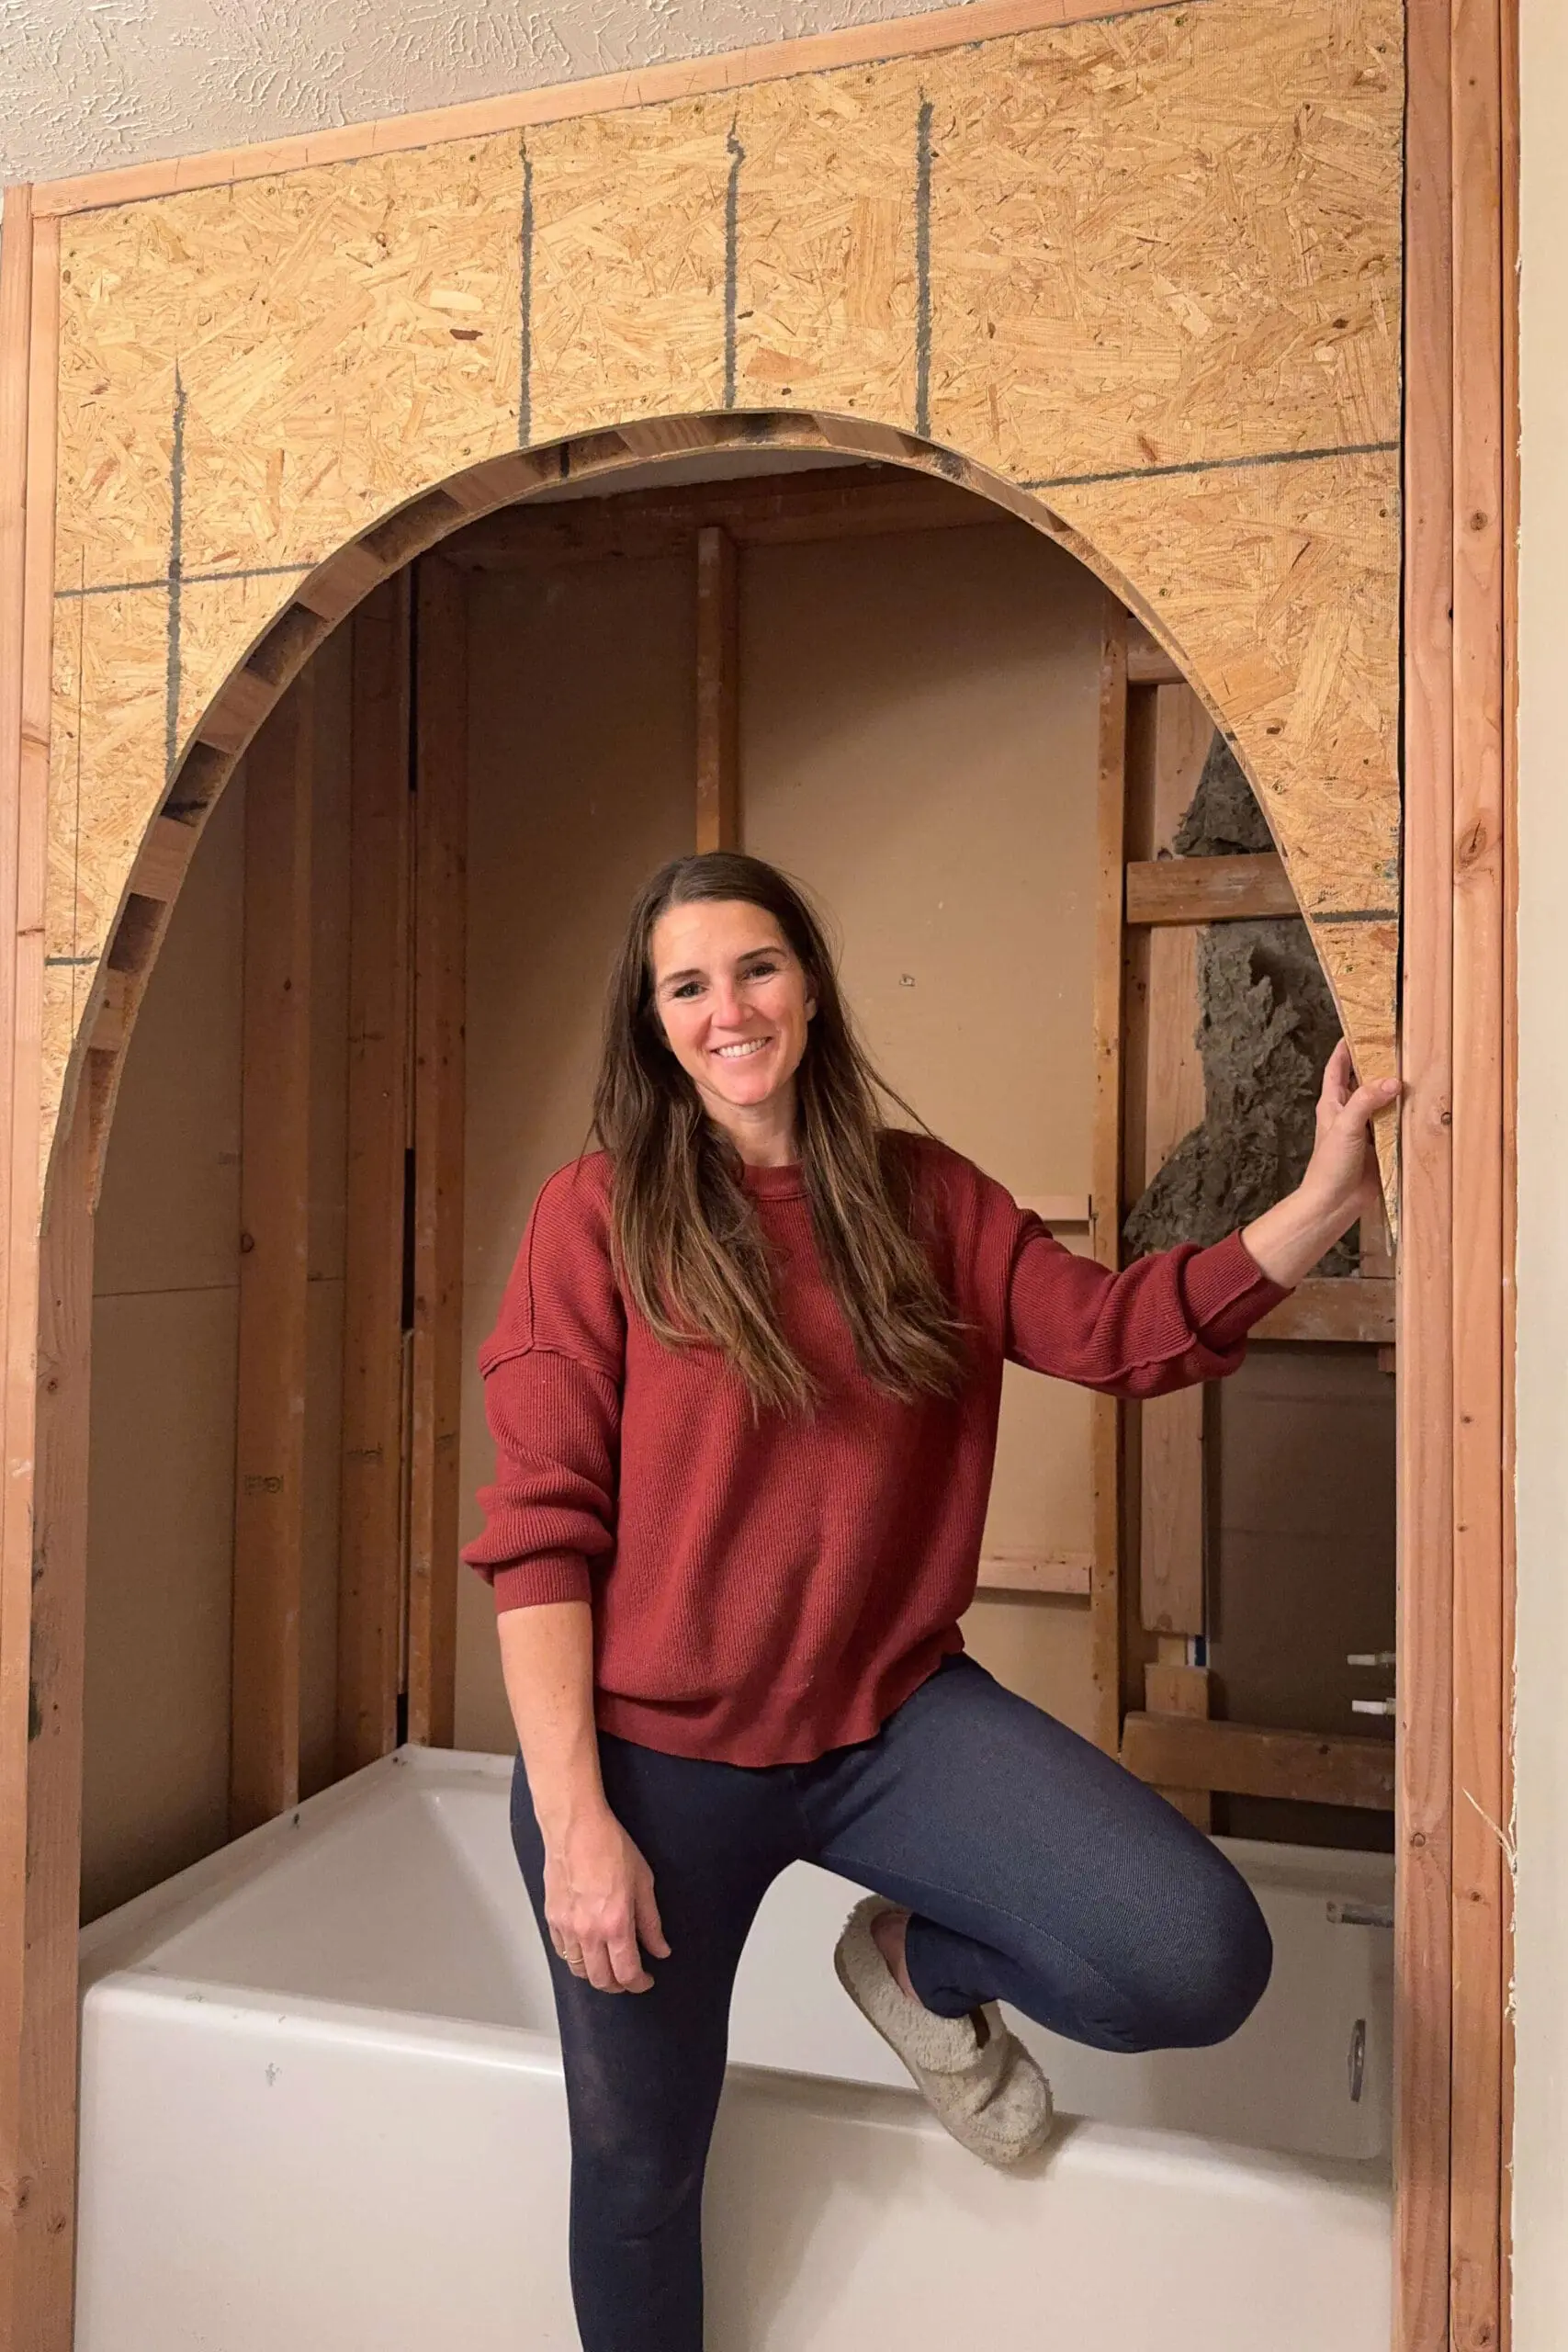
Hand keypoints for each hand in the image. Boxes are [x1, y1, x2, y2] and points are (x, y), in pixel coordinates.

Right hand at [541, 1805, 669, 1994]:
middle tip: (629, 1977)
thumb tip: (660, 1949)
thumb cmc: (610, 1847)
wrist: (576, 1827)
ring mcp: (567, 1927)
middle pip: (601, 1980)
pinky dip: (576, 1958)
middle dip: (618, 1986)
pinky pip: (562, 1952)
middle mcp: (588, 1932)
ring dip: (595, 1974)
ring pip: (579, 1970)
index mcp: (615, 1924)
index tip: (646, 1980)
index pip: (627, 1973)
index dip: (639, 1983)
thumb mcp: (643, 1882)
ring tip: (608, 1965)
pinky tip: (587, 1948)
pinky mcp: (552, 1918)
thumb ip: (651, 1922)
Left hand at [1241, 1040, 1400, 1288]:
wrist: (1334, 1204)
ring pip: (1384, 1102)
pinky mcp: (1381, 1146)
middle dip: (1379, 1064)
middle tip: (1401, 1045)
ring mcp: (1366, 1129)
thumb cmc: (1329, 1166)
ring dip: (1397, 1090)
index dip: (1347, 1046)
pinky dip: (1407, 1115)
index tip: (1361, 1026)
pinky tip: (1424, 1105)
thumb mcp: (1345, 1127)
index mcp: (1333, 1103)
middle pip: (1365, 1080)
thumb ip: (1366, 1101)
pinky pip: (1396, 1125)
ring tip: (1418, 1069)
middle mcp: (1349, 1113)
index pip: (1337, 1067)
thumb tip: (1391, 1080)